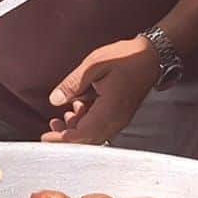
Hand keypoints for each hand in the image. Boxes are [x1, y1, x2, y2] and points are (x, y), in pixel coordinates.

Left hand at [41, 37, 158, 145]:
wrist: (151, 57)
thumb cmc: (126, 58)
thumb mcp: (94, 64)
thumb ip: (73, 83)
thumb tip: (54, 99)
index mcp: (109, 109)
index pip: (83, 134)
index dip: (62, 139)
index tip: (46, 137)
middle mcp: (115, 120)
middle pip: (87, 140)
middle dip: (67, 136)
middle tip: (52, 126)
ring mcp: (119, 120)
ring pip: (93, 135)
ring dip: (76, 129)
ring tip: (62, 116)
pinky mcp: (119, 116)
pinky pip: (100, 127)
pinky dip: (86, 123)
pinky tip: (78, 108)